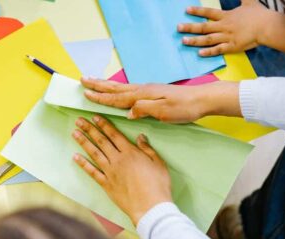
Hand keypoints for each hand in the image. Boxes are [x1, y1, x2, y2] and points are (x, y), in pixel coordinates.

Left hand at [72, 115, 171, 224]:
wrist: (150, 206)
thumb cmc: (158, 185)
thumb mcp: (158, 163)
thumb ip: (147, 149)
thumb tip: (140, 137)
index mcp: (130, 153)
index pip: (114, 134)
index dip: (104, 125)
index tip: (95, 117)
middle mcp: (118, 160)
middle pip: (101, 141)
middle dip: (90, 129)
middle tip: (79, 120)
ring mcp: (110, 172)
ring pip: (94, 154)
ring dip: (84, 142)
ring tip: (75, 133)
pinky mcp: (107, 185)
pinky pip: (92, 172)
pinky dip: (83, 164)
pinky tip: (75, 157)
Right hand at [82, 77, 241, 121]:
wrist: (202, 100)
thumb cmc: (184, 107)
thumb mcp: (163, 111)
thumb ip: (144, 109)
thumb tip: (127, 112)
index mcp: (143, 95)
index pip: (117, 97)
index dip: (101, 97)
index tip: (86, 94)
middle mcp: (143, 90)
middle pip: (116, 89)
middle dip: (98, 86)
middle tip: (83, 80)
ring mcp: (148, 91)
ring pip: (122, 88)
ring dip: (106, 86)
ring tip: (94, 82)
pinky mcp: (153, 93)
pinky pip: (129, 91)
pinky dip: (118, 90)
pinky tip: (118, 91)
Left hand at [178, 1, 272, 55]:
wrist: (267, 27)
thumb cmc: (259, 14)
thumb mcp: (249, 1)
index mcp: (227, 16)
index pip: (209, 13)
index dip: (197, 11)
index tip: (186, 10)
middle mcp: (224, 26)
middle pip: (204, 27)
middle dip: (190, 27)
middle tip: (178, 28)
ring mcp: (227, 37)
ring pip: (208, 39)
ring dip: (195, 40)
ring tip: (183, 41)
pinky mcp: (232, 47)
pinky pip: (218, 50)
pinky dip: (209, 52)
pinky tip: (199, 53)